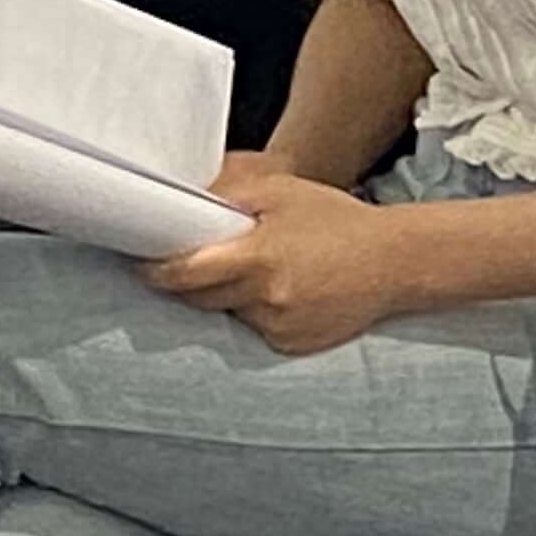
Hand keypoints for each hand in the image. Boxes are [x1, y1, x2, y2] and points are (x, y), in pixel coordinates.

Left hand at [136, 165, 408, 355]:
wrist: (395, 262)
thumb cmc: (335, 219)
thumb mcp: (280, 190)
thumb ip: (227, 189)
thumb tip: (181, 191)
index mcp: (258, 258)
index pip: (186, 274)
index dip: (156, 269)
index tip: (139, 259)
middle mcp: (266, 300)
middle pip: (199, 297)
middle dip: (184, 280)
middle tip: (182, 257)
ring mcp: (280, 328)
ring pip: (226, 313)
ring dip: (222, 294)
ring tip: (248, 268)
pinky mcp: (292, 346)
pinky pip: (253, 328)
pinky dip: (251, 310)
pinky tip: (278, 288)